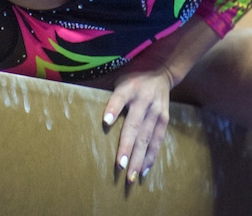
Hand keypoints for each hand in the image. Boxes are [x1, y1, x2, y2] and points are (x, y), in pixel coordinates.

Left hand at [102, 69, 171, 183]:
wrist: (161, 74)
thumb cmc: (133, 80)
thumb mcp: (120, 80)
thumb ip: (111, 97)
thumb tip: (87, 114)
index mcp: (129, 88)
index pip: (119, 98)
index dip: (113, 109)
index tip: (105, 122)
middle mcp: (144, 100)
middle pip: (134, 125)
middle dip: (127, 147)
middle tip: (120, 166)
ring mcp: (156, 111)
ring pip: (147, 138)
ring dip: (139, 158)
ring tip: (131, 176)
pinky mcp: (164, 120)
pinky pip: (157, 141)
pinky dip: (150, 157)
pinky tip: (143, 171)